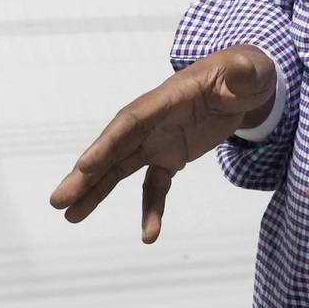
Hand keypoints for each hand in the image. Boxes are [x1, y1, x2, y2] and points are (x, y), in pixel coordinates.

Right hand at [49, 45, 276, 242]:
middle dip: (87, 173)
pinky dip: (150, 209)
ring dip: (96, 191)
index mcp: (168, 98)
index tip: (85, 166)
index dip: (108, 143)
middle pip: (115, 147)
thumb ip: (243, 74)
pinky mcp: (170, 156)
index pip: (132, 121)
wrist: (246, 85)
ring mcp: (159, 139)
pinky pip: (154, 186)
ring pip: (121, 168)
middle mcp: (154, 120)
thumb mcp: (250, 71)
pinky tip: (148, 235)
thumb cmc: (245, 74)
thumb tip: (242, 72)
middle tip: (59, 200)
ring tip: (71, 216)